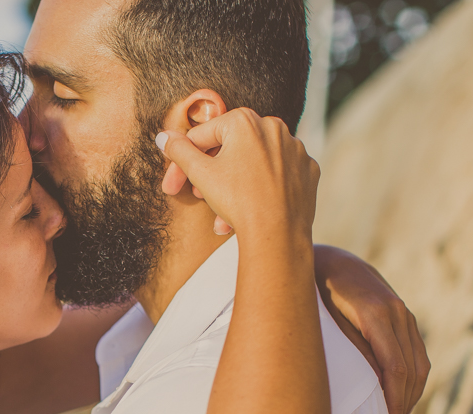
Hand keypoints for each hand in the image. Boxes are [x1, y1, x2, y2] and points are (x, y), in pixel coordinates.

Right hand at [155, 109, 319, 239]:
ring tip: (223, 212)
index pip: (202, 137)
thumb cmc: (239, 200)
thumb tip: (164, 137)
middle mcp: (274, 127)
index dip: (181, 163)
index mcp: (245, 121)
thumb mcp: (200, 174)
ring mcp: (295, 148)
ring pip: (252, 164)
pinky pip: (276, 175)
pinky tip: (251, 210)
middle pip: (229, 149)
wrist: (278, 233)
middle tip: (200, 197)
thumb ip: (179, 151)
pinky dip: (261, 189)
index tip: (172, 186)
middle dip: (210, 176)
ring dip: (233, 186)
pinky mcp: (308, 170)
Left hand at [314, 246, 430, 413]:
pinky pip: (417, 351)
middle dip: (404, 402)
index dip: (394, 399)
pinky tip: (401, 394)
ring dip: (412, 393)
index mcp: (376, 314)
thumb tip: (374, 384)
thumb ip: (352, 349)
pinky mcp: (404, 315)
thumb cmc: (316, 293)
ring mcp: (404, 312)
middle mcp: (396, 312)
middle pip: (412, 369)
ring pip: (420, 362)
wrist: (329, 259)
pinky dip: (413, 377)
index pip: (396, 368)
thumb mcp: (326, 321)